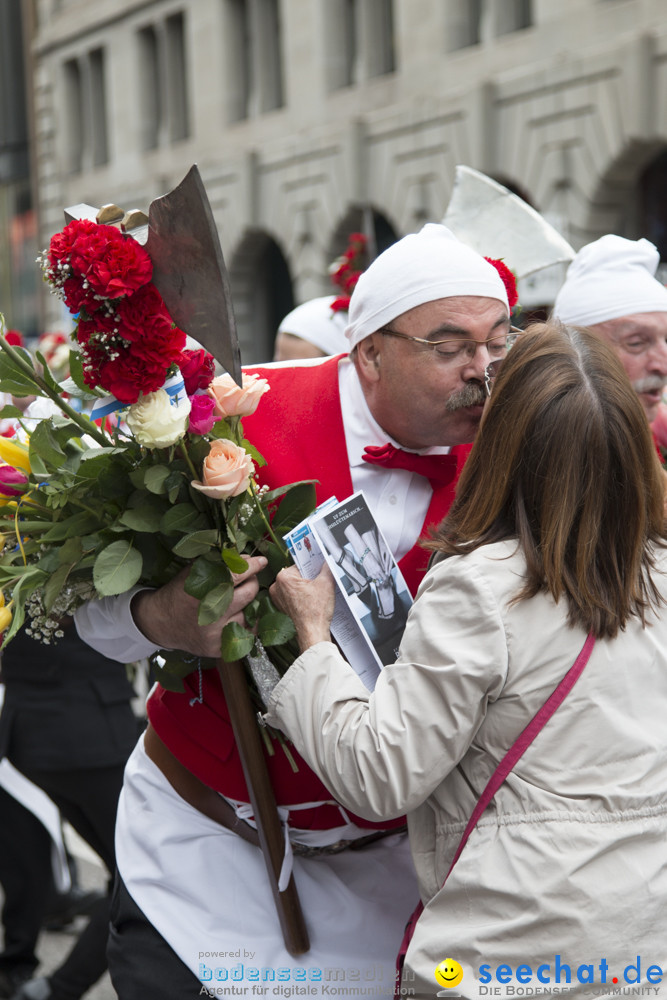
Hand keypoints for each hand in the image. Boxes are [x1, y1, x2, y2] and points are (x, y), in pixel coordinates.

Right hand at [131, 556, 266, 657]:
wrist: (160, 623)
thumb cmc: (179, 594)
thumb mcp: (192, 573)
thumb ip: (218, 565)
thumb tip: (246, 559)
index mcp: (201, 591)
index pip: (237, 575)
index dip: (252, 566)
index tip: (261, 561)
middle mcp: (210, 613)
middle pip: (249, 594)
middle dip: (251, 583)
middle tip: (247, 580)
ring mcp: (215, 634)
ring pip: (249, 615)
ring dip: (247, 606)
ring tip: (236, 602)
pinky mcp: (218, 648)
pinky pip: (244, 634)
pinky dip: (244, 624)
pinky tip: (236, 617)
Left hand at [270, 564, 335, 652]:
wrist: (312, 634)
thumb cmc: (315, 612)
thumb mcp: (326, 583)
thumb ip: (327, 568)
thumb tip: (328, 560)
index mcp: (283, 577)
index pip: (301, 564)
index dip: (313, 566)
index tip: (320, 569)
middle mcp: (276, 587)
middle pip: (298, 575)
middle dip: (310, 578)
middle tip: (320, 583)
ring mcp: (277, 598)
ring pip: (296, 586)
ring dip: (307, 587)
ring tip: (316, 594)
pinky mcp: (282, 607)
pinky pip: (294, 596)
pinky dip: (303, 596)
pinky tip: (312, 601)